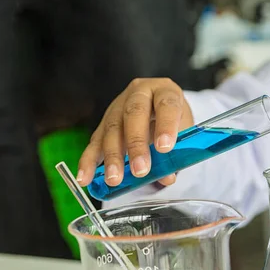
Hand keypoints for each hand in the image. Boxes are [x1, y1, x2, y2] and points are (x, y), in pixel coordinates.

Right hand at [77, 78, 193, 186]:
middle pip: (134, 114)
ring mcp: (118, 106)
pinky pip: (95, 141)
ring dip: (112, 156)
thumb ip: (178, 152)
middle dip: (136, 144)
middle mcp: (139, 93)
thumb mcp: (183, 131)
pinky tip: (85, 176)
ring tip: (114, 179)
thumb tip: (167, 177)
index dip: (166, 125)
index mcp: (164, 90)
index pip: (166, 104)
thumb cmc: (175, 119)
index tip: (165, 148)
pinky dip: (89, 160)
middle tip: (140, 170)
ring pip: (112, 128)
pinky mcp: (104, 122)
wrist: (160, 108)